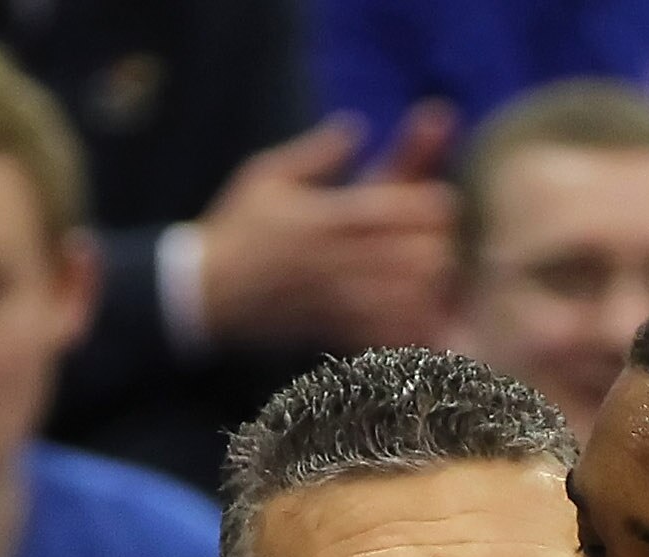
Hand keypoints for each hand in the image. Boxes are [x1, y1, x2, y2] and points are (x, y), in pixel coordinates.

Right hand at [193, 109, 454, 352]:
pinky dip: (408, 330)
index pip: (395, 208)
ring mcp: (338, 302)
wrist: (207, 293)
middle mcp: (336, 260)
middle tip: (441, 246)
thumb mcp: (269, 174)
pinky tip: (415, 320)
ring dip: (429, 291)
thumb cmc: (238, 228)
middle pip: (416, 257)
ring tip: (433, 282)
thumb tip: (356, 126)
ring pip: (409, 301)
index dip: (431, 206)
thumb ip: (317, 152)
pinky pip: (386, 338)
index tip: (441, 204)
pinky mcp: (334, 333)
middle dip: (439, 249)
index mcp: (325, 217)